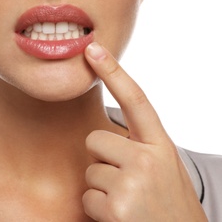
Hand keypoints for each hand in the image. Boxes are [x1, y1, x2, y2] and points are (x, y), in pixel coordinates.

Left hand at [82, 42, 206, 220]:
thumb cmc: (168, 205)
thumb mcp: (163, 168)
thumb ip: (139, 147)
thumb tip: (100, 136)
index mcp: (161, 146)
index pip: (135, 99)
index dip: (114, 71)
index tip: (93, 50)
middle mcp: (148, 159)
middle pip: (95, 139)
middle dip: (103, 160)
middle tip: (127, 184)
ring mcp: (131, 183)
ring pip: (90, 171)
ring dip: (102, 188)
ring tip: (128, 203)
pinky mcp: (115, 208)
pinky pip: (87, 197)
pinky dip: (98, 209)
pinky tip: (120, 218)